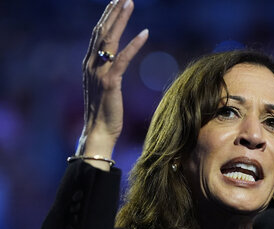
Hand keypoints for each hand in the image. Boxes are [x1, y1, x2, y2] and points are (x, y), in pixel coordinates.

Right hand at [76, 0, 147, 170]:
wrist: (98, 131)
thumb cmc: (104, 111)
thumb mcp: (104, 86)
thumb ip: (106, 70)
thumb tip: (114, 60)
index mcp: (89, 64)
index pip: (97, 35)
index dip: (106, 17)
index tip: (115, 2)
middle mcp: (91, 64)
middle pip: (102, 31)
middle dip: (112, 11)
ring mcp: (99, 72)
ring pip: (109, 39)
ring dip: (120, 19)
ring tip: (129, 2)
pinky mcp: (110, 82)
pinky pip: (122, 59)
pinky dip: (133, 44)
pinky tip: (145, 32)